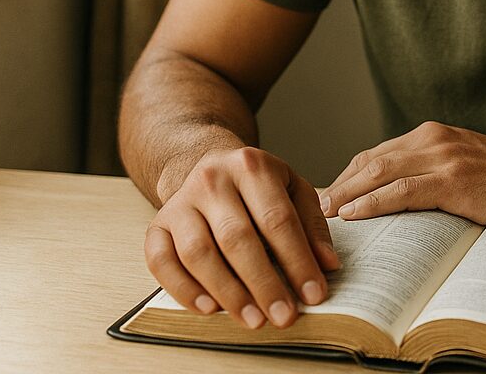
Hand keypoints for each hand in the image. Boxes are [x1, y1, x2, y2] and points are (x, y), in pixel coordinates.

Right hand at [144, 147, 340, 328]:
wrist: (211, 166)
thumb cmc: (258, 185)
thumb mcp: (292, 189)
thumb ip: (311, 224)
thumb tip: (327, 264)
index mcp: (252, 165)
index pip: (277, 218)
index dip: (298, 259)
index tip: (314, 293)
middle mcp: (212, 179)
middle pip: (238, 238)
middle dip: (264, 283)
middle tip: (284, 316)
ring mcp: (181, 201)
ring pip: (199, 252)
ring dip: (228, 292)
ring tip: (253, 320)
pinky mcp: (158, 224)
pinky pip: (161, 261)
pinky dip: (184, 289)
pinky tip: (210, 308)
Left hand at [321, 121, 485, 224]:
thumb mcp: (460, 164)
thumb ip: (428, 172)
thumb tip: (390, 200)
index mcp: (432, 134)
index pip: (376, 154)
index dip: (347, 176)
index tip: (326, 197)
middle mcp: (433, 139)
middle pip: (371, 161)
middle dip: (339, 186)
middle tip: (313, 209)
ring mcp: (443, 157)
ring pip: (379, 172)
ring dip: (347, 195)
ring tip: (324, 215)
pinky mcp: (453, 181)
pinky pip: (402, 192)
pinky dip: (372, 203)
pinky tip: (355, 215)